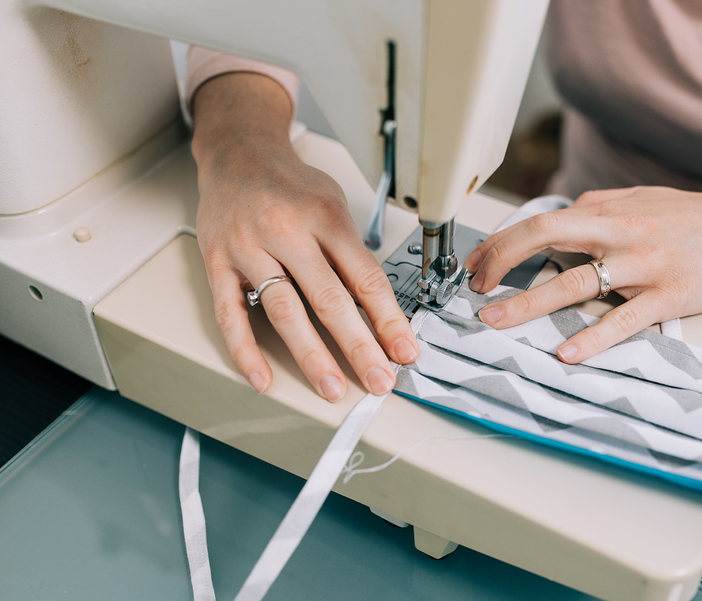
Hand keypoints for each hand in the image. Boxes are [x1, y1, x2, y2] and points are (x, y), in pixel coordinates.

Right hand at [192, 73, 416, 399]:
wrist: (237, 152)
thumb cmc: (290, 185)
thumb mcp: (334, 205)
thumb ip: (352, 255)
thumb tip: (379, 311)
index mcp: (325, 217)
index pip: (365, 278)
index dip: (389, 320)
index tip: (404, 350)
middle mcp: (287, 231)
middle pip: (330, 300)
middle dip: (359, 347)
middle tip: (378, 379)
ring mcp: (249, 248)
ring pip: (285, 311)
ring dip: (311, 356)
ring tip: (331, 387)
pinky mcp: (218, 262)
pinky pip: (231, 314)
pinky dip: (246, 351)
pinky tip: (263, 377)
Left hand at [464, 186, 701, 362]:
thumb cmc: (695, 218)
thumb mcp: (639, 201)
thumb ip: (597, 212)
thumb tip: (556, 225)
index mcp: (607, 209)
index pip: (539, 221)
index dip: (501, 242)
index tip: (479, 264)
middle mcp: (619, 231)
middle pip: (544, 238)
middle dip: (501, 262)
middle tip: (476, 289)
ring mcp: (643, 264)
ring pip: (574, 282)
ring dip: (528, 303)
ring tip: (495, 320)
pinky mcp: (669, 295)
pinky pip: (623, 320)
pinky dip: (592, 337)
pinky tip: (566, 352)